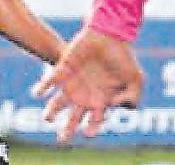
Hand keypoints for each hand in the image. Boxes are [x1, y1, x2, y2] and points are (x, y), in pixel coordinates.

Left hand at [31, 27, 143, 141]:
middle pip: (74, 117)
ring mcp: (73, 83)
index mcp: (102, 100)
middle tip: (62, 139)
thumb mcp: (136, 80)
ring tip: (47, 119)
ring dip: (52, 111)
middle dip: (68, 129)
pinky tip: (38, 93)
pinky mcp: (63, 69)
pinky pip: (49, 81)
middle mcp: (85, 95)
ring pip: (58, 102)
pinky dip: (42, 87)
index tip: (88, 134)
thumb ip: (132, 97)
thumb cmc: (124, 58)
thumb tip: (113, 107)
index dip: (92, 128)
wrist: (109, 34)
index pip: (94, 120)